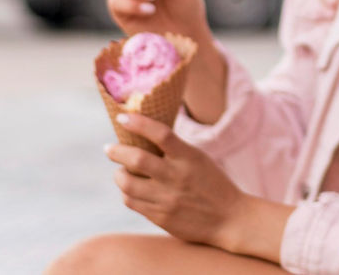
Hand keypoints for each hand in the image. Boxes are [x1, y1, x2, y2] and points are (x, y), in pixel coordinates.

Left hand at [105, 112, 249, 247]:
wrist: (229, 219)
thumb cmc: (212, 183)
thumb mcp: (198, 159)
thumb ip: (174, 150)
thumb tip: (142, 134)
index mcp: (189, 158)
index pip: (161, 134)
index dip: (139, 123)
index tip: (122, 118)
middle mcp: (177, 178)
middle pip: (137, 160)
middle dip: (116, 151)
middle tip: (109, 148)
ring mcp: (167, 199)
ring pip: (128, 184)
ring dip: (118, 175)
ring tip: (120, 171)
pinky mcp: (161, 217)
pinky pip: (132, 202)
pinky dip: (126, 192)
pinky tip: (130, 189)